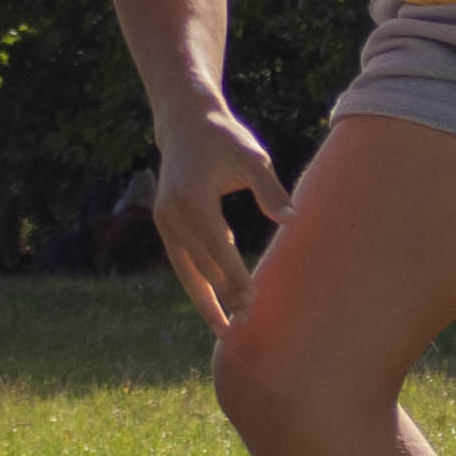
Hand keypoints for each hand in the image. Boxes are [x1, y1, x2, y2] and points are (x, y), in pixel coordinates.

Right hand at [146, 109, 285, 326]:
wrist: (186, 124)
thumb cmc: (226, 139)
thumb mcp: (253, 156)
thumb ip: (270, 189)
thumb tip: (291, 219)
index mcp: (194, 196)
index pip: (216, 245)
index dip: (234, 276)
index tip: (252, 300)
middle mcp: (173, 211)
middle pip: (200, 263)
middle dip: (223, 294)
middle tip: (247, 321)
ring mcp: (164, 219)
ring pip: (186, 269)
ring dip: (204, 300)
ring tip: (223, 331)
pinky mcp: (165, 223)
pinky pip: (181, 261)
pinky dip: (196, 284)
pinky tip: (212, 305)